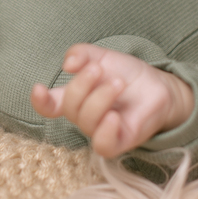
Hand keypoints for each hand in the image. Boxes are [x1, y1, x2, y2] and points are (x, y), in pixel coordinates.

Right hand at [30, 45, 193, 157]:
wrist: (158, 86)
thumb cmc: (127, 74)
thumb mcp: (102, 56)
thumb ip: (82, 54)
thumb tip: (67, 64)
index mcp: (76, 97)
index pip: (50, 106)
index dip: (40, 101)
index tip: (39, 88)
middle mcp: (84, 116)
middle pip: (70, 107)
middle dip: (81, 85)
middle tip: (98, 69)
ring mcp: (100, 130)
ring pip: (86, 121)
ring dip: (100, 98)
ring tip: (118, 83)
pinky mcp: (118, 141)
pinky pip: (102, 144)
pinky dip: (105, 129)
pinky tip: (115, 115)